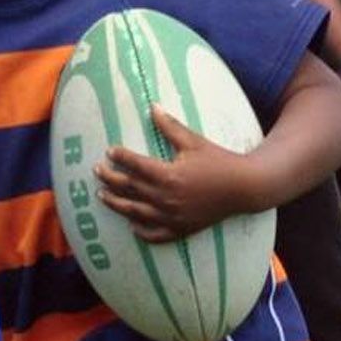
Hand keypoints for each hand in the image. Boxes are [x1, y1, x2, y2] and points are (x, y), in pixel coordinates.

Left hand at [94, 107, 251, 244]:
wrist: (243, 188)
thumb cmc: (219, 161)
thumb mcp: (193, 142)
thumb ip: (170, 126)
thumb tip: (152, 106)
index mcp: (168, 175)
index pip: (135, 165)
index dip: (120, 157)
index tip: (110, 151)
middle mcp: (166, 199)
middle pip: (130, 189)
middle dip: (110, 178)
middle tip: (97, 171)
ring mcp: (172, 217)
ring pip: (135, 213)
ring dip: (116, 204)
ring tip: (102, 195)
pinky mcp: (181, 229)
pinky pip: (155, 234)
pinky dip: (141, 231)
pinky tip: (131, 225)